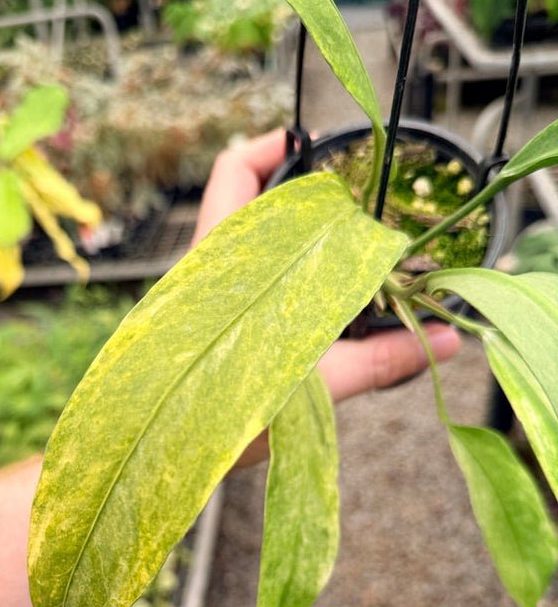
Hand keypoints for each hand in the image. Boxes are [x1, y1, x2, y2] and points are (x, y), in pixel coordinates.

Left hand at [193, 130, 461, 466]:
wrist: (160, 462)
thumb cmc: (214, 423)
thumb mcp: (310, 390)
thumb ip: (378, 361)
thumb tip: (446, 340)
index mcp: (222, 262)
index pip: (235, 170)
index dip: (274, 144)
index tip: (323, 147)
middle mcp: (208, 269)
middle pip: (247, 197)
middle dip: (302, 192)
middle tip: (355, 205)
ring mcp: (204, 296)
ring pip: (249, 240)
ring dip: (293, 237)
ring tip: (346, 248)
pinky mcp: (207, 325)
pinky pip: (246, 279)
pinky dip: (283, 274)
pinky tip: (319, 296)